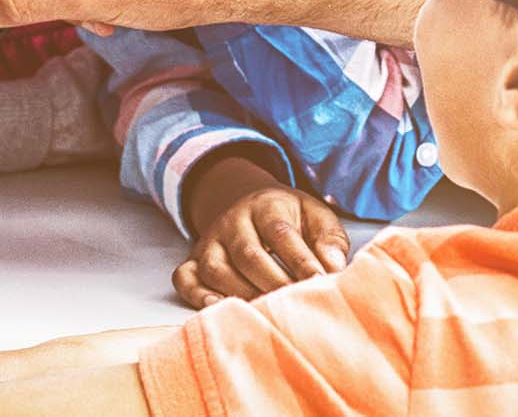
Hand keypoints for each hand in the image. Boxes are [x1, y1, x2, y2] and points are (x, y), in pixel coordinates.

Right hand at [174, 160, 349, 306]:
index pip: (281, 234)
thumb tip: (333, 267)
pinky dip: (197, 295)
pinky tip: (220, 307)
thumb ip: (329, 239)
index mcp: (266, 206)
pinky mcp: (194, 259)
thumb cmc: (290, 219)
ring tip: (266, 312)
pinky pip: (185, 278)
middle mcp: (233, 221)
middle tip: (296, 306)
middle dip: (274, 283)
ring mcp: (210, 241)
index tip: (320, 284)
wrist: (250, 204)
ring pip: (216, 269)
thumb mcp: (315, 216)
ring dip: (241, 293)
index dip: (301, 261)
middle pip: (248, 254)